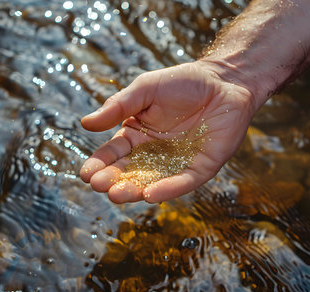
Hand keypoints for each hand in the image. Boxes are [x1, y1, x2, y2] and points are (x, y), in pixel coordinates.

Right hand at [80, 61, 255, 202]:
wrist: (223, 79)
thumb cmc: (182, 82)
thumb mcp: (145, 89)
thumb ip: (118, 106)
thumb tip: (85, 124)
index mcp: (138, 135)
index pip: (114, 153)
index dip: (99, 164)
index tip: (85, 174)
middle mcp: (155, 153)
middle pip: (130, 171)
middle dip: (113, 180)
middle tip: (99, 186)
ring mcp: (178, 162)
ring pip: (153, 182)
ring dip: (135, 190)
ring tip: (116, 194)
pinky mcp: (202, 167)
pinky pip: (184, 181)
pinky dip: (168, 188)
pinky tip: (150, 194)